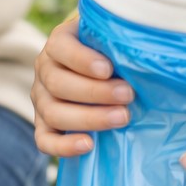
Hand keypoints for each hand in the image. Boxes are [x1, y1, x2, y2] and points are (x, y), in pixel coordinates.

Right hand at [31, 17, 133, 156]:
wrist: (105, 75)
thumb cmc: (113, 52)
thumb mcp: (113, 39)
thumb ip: (119, 41)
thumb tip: (144, 51)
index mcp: (59, 42)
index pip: (60, 48)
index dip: (81, 60)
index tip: (108, 69)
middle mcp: (45, 70)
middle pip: (57, 84)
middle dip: (94, 92)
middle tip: (128, 95)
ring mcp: (41, 99)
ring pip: (53, 113)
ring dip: (88, 118)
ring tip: (122, 118)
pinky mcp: (43, 125)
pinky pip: (44, 141)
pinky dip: (64, 146)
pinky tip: (89, 145)